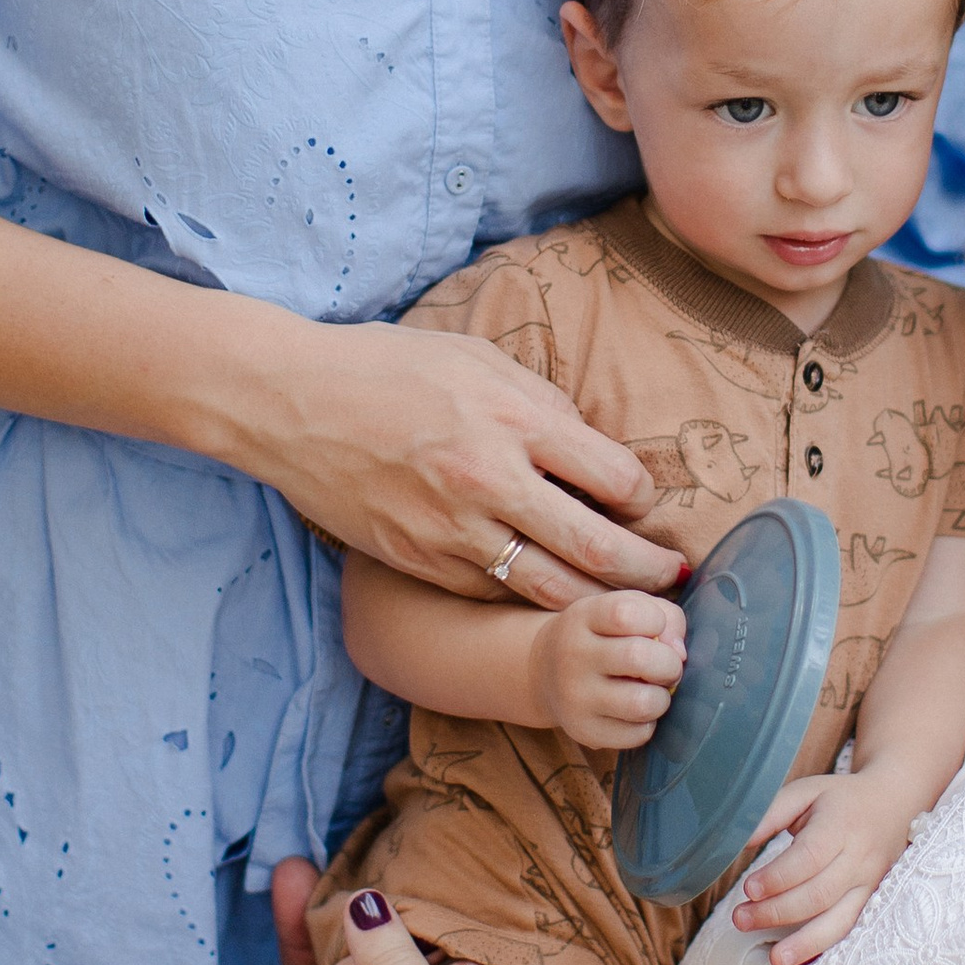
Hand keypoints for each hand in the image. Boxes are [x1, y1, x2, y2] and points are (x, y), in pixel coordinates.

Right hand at [242, 316, 682, 612]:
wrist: (292, 401)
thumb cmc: (385, 366)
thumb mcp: (475, 357)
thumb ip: (539, 402)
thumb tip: (592, 445)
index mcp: (514, 418)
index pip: (614, 477)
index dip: (644, 497)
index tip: (646, 503)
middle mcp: (491, 478)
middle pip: (597, 547)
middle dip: (648, 572)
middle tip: (672, 583)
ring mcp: (452, 528)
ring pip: (548, 587)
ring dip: (597, 602)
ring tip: (625, 607)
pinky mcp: (419, 559)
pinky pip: (491, 591)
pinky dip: (526, 599)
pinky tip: (547, 596)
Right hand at [528, 587, 685, 746]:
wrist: (546, 671)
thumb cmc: (602, 634)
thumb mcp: (625, 608)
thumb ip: (665, 617)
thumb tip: (680, 654)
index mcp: (583, 617)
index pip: (626, 614)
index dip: (655, 621)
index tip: (655, 628)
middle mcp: (572, 656)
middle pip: (638, 657)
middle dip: (669, 664)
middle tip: (666, 667)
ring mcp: (574, 697)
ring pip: (642, 703)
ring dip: (661, 698)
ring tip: (652, 690)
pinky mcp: (583, 731)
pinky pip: (637, 735)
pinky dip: (648, 723)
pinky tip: (635, 711)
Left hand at [729, 769, 921, 964]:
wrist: (893, 804)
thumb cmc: (839, 800)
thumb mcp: (806, 791)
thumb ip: (772, 812)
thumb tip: (739, 840)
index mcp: (840, 824)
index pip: (809, 857)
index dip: (778, 877)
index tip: (749, 889)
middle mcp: (860, 857)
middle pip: (819, 893)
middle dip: (778, 912)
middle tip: (741, 919)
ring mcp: (870, 884)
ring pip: (839, 919)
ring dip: (804, 942)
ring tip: (775, 960)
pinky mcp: (872, 902)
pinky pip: (849, 930)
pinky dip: (824, 947)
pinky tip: (801, 961)